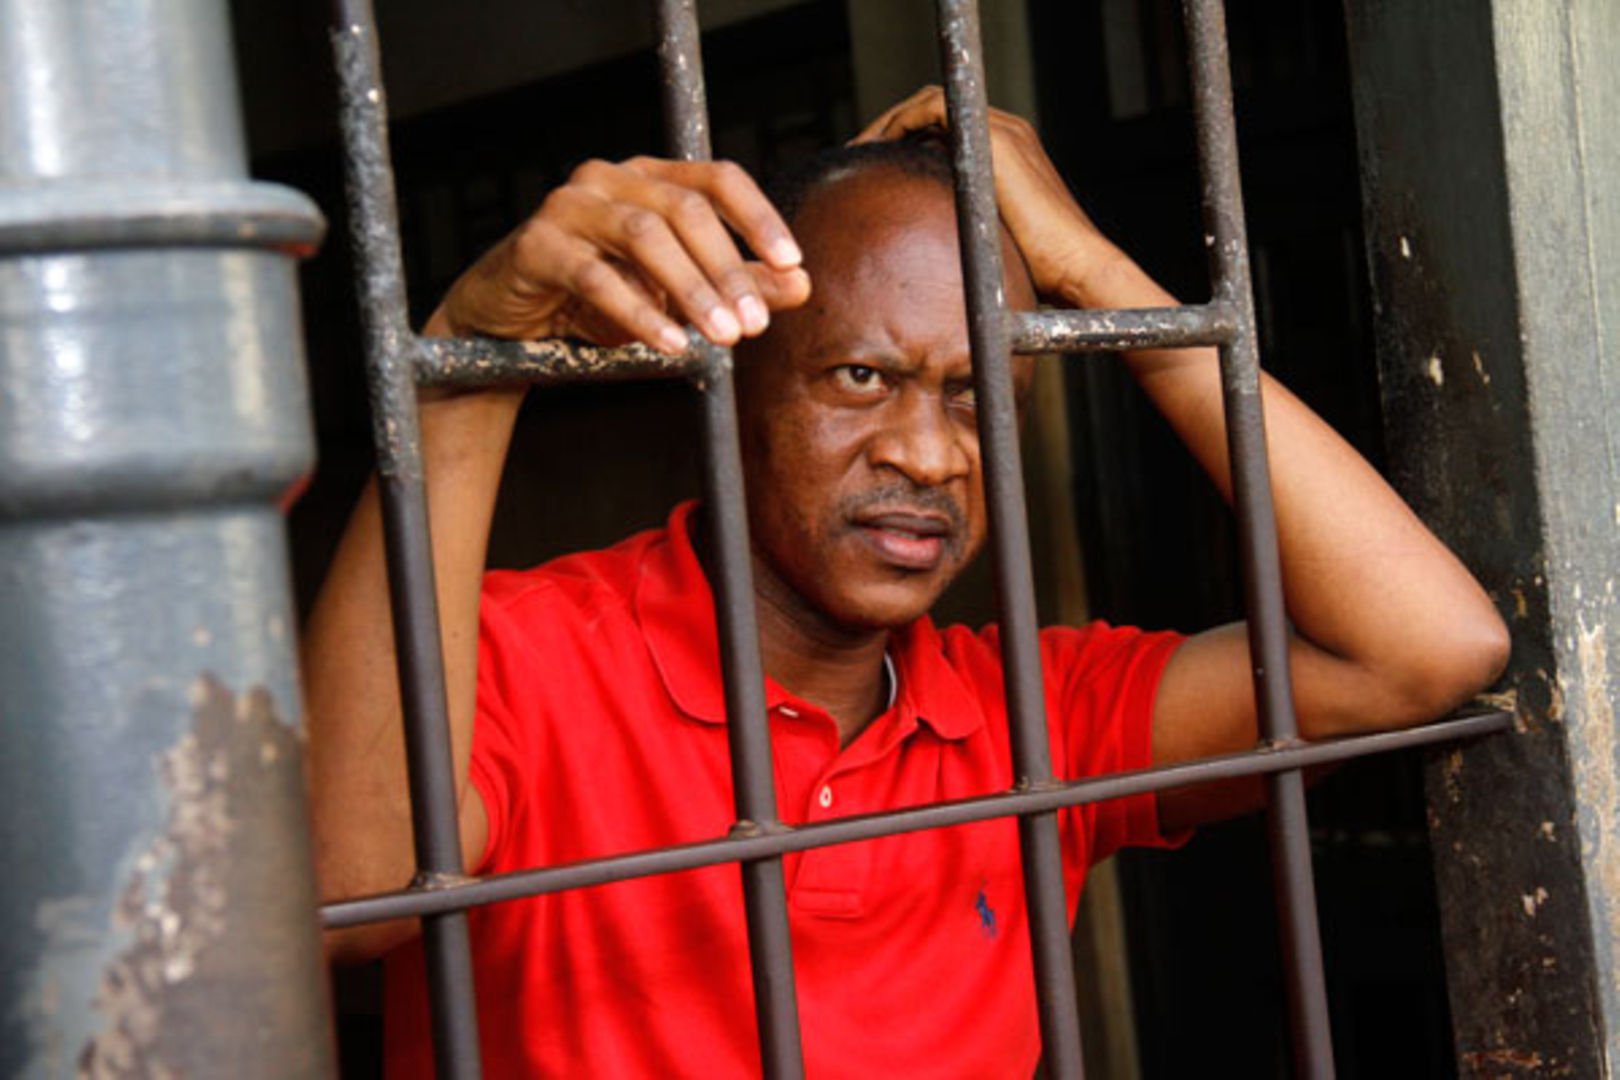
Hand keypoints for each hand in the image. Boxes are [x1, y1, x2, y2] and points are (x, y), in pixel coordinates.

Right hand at [426, 157, 811, 352]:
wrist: (510, 323)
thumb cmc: (596, 300)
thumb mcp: (675, 295)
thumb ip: (736, 285)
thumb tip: (801, 285)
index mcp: (651, 179)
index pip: (718, 179)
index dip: (760, 218)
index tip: (793, 265)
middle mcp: (610, 179)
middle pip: (685, 209)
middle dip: (728, 269)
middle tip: (755, 325)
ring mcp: (570, 206)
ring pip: (644, 235)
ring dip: (691, 289)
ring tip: (723, 337)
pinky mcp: (537, 245)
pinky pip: (596, 276)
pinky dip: (639, 312)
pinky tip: (670, 343)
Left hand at [853, 86, 1124, 306]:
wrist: (1074, 266)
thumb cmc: (1039, 270)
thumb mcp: (990, 241)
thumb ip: (963, 229)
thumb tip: (925, 254)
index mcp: (1007, 154)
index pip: (945, 129)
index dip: (905, 141)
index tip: (874, 168)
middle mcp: (1005, 133)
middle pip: (932, 110)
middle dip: (890, 130)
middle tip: (858, 157)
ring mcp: (1001, 131)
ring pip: (928, 104)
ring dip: (887, 124)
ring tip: (858, 153)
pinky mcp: (992, 139)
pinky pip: (931, 109)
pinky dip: (898, 121)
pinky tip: (874, 149)